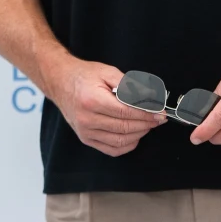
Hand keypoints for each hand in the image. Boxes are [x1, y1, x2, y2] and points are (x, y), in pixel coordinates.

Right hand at [46, 57, 165, 156]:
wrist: (61, 82)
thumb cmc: (84, 76)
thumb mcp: (108, 72)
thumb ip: (130, 86)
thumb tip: (151, 97)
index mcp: (92, 100)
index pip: (126, 112)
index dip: (146, 114)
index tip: (159, 113)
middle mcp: (87, 119)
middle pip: (124, 128)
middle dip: (146, 124)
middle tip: (158, 119)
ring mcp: (85, 132)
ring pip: (120, 141)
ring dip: (139, 134)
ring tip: (148, 124)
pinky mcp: (86, 139)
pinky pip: (111, 149)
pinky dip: (127, 144)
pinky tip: (135, 135)